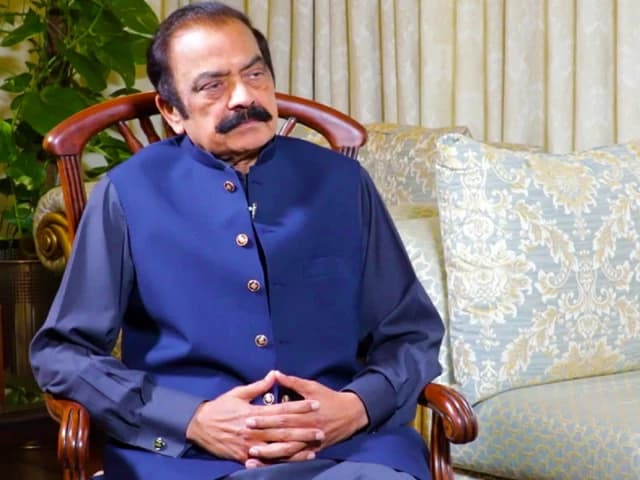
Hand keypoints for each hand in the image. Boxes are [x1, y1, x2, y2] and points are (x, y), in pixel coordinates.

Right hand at [185, 371, 322, 463]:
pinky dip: (281, 460)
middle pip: (284, 430)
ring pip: (278, 447)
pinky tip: (294, 459)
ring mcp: (250, 445)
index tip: (315, 404)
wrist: (199, 426)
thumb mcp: (238, 393)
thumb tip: (274, 374)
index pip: (282, 409)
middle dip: (304, 429)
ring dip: (297, 446)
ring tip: (314, 445)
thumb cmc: (220, 408)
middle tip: (321, 428)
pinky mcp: (245, 456)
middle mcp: (254, 429)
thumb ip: (258, 386)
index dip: (300, 407)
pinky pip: (266, 460)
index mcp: (254, 412)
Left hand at [244, 371, 368, 466]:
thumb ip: (292, 382)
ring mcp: (310, 442)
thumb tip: (275, 373)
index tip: (249, 418)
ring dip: (270, 453)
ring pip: (288, 450)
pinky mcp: (313, 450)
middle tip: (246, 435)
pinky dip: (282, 461)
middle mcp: (307, 429)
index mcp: (306, 413)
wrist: (351, 414)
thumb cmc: (329, 398)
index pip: (282, 415)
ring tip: (253, 454)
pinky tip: (269, 463)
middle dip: (263, 434)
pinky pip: (296, 458)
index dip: (265, 417)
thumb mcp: (312, 387)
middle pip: (282, 433)